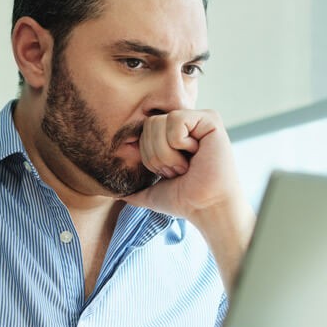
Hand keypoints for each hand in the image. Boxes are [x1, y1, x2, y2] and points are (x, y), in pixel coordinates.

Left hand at [123, 109, 254, 288]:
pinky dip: (180, 144)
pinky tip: (197, 154)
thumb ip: (135, 191)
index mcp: (174, 135)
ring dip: (168, 153)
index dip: (150, 156)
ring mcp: (198, 119)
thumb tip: (116, 195)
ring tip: (187, 164)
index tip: (171, 172)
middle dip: (158, 155)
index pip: (143, 130)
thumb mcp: (153, 193)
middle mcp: (186, 123)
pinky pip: (176, 120)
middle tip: (179, 169)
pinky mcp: (210, 119)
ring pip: (159, 123)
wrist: (206, 207)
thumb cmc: (185, 200)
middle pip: (149, 124)